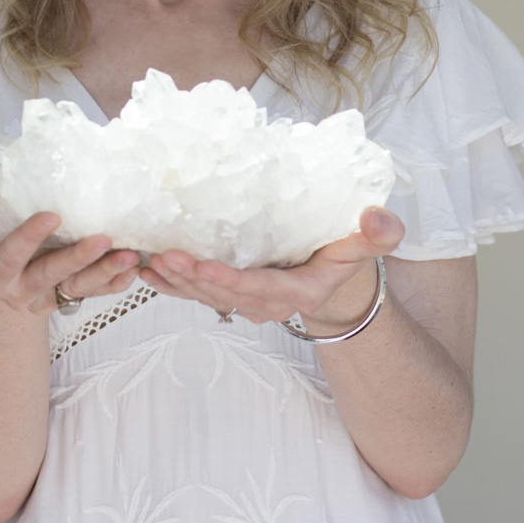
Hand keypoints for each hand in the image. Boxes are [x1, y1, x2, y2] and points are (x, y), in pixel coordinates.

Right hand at [0, 186, 139, 315]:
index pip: (8, 257)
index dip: (28, 238)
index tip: (52, 215)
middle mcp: (16, 290)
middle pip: (49, 276)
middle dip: (77, 259)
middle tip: (103, 239)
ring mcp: (43, 295)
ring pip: (75, 287)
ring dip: (104, 273)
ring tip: (129, 257)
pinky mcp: (64, 295)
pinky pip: (90, 293)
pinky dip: (113, 283)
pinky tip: (132, 270)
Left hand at [138, 206, 404, 329]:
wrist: (336, 275)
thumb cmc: (347, 250)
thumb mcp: (367, 242)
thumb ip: (377, 233)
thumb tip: (378, 219)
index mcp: (298, 293)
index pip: (259, 289)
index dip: (229, 280)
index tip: (203, 265)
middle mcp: (267, 304)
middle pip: (223, 295)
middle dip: (191, 278)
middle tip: (164, 256)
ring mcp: (246, 302)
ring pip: (204, 297)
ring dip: (175, 281)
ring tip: (149, 260)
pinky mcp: (230, 294)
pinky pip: (195, 294)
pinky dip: (170, 284)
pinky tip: (145, 270)